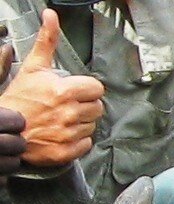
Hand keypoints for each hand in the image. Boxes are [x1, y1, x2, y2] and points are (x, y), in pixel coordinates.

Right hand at [0, 10, 104, 167]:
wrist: (6, 127)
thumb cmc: (20, 97)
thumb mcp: (33, 66)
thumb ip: (47, 41)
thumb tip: (51, 16)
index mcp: (64, 90)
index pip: (97, 89)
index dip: (87, 89)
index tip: (77, 90)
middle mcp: (68, 113)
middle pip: (98, 108)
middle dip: (86, 105)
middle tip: (69, 105)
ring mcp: (68, 133)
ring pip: (92, 125)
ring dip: (81, 122)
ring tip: (63, 118)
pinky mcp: (67, 151)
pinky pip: (86, 144)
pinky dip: (78, 140)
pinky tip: (64, 132)